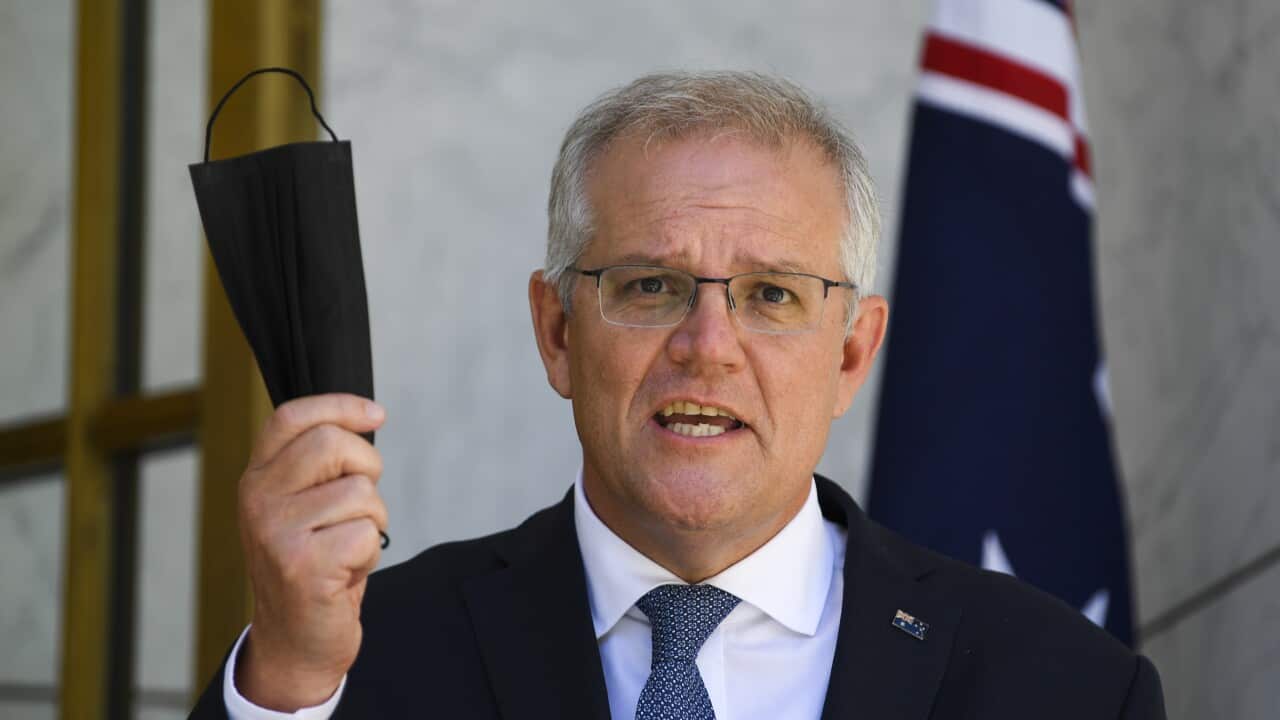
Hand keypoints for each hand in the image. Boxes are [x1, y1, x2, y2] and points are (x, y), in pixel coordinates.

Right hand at [235, 393, 387, 710]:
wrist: (296, 641)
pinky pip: (367, 532)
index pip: (291, 417)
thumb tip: (367, 417)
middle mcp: (257, 499)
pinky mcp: (302, 564)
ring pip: (360, 491)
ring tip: (347, 548)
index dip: (339, 406)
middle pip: (333, 443)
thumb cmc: (313, 566)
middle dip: (368, 468)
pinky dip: (370, 552)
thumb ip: (320, 466)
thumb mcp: (303, 508)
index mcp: (257, 478)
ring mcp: (275, 532)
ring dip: (372, 521)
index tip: (377, 415)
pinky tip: (347, 573)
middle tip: (361, 505)